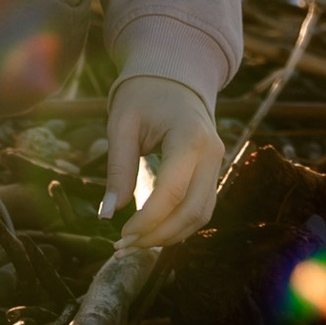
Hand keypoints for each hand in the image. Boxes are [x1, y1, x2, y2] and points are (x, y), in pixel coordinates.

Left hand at [101, 75, 221, 248]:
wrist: (172, 77)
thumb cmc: (143, 96)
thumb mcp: (122, 125)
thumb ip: (118, 169)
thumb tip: (108, 214)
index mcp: (190, 138)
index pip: (173, 191)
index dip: (148, 220)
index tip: (121, 235)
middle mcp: (212, 154)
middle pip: (193, 211)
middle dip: (160, 235)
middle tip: (125, 247)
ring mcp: (217, 164)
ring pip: (201, 215)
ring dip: (170, 235)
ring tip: (135, 244)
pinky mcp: (212, 172)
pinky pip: (200, 207)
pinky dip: (178, 224)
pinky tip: (152, 231)